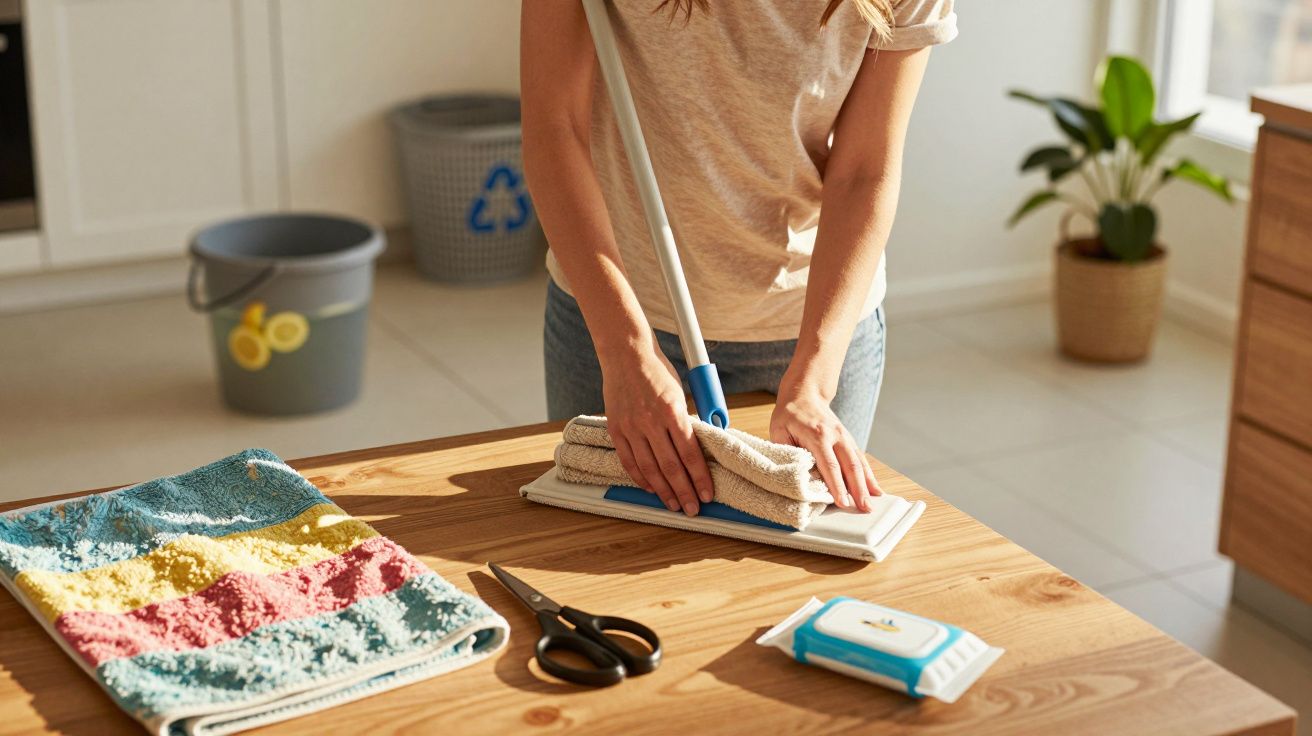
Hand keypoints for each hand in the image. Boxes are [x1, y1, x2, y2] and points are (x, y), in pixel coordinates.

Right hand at [601, 345, 713, 515]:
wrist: (626, 354)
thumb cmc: (658, 372)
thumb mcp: (680, 394)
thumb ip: (687, 421)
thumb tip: (698, 446)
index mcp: (673, 412)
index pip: (690, 454)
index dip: (700, 478)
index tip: (707, 495)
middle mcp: (651, 422)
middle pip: (671, 467)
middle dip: (684, 492)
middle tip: (692, 509)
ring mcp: (631, 427)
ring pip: (649, 469)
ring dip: (663, 491)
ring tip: (673, 505)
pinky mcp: (616, 429)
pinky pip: (629, 461)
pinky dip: (640, 478)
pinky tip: (651, 488)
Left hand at [770, 382, 881, 511]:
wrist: (804, 393)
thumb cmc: (789, 414)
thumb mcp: (779, 431)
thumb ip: (787, 452)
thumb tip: (796, 475)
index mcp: (817, 435)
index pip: (829, 465)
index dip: (837, 485)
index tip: (843, 502)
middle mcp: (835, 435)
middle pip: (850, 465)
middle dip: (858, 489)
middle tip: (864, 508)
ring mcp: (844, 436)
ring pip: (859, 462)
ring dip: (867, 484)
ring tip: (873, 502)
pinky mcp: (848, 438)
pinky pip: (860, 458)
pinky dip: (868, 474)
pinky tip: (875, 488)